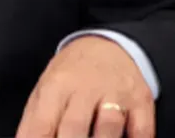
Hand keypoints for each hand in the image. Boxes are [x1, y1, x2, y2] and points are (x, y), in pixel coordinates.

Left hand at [15, 35, 153, 137]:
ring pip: (108, 128)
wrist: (110, 45)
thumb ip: (33, 123)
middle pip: (74, 130)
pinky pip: (141, 131)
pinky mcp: (141, 101)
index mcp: (56, 87)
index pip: (42, 125)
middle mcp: (86, 88)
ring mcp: (116, 94)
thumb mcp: (45, 90)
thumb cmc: (72, 75)